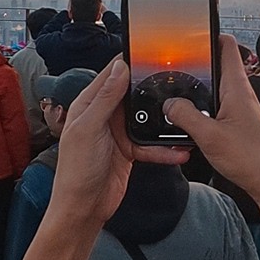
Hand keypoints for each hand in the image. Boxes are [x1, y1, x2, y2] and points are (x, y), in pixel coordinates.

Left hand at [48, 57, 189, 226]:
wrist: (83, 209)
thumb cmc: (76, 170)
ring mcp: (118, 133)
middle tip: (177, 77)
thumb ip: (105, 98)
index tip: (150, 50)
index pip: (111, 74)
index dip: (129, 62)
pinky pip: (151, 144)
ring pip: (146, 119)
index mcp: (89, 105)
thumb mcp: (90, 129)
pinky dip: (164, 148)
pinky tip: (179, 150)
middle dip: (152, 87)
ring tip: (183, 114)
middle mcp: (104, 115)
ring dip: (162, 120)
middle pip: (132, 94)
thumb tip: (120, 68)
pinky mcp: (130, 150)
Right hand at [164, 35, 259, 204]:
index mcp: (237, 86)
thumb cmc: (250, 158)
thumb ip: (185, 117)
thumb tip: (169, 104)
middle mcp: (239, 92)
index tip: (186, 30)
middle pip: (214, 64)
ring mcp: (238, 107)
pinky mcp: (236, 121)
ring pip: (212, 86)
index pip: (226, 45)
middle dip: (193, 62)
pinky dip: (199, 106)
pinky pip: (214, 105)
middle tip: (168, 63)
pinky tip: (184, 116)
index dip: (208, 32)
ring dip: (195, 87)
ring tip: (171, 89)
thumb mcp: (210, 136)